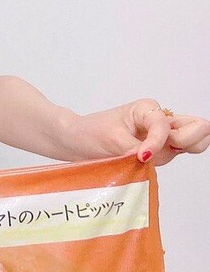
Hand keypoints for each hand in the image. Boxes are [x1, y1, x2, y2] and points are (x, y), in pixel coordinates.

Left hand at [64, 99, 209, 166]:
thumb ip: (134, 148)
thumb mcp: (110, 139)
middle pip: (200, 128)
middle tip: (162, 149)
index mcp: (147, 109)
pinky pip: (178, 155)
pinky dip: (169, 160)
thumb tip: (150, 158)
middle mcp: (160, 121)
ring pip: (194, 143)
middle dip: (188, 141)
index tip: (141, 155)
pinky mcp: (161, 151)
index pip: (167, 126)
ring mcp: (163, 137)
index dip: (157, 142)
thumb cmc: (90, 134)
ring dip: (179, 151)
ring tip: (150, 155)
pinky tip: (146, 162)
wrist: (75, 141)